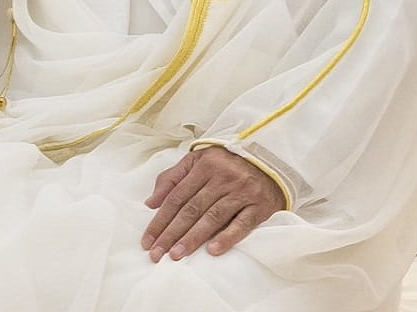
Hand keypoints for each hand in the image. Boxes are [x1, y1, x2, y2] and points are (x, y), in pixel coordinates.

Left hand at [141, 147, 285, 262]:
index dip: (160, 220)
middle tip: (157, 254)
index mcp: (205, 165)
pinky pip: (242, 224)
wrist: (269, 161)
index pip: (177, 197)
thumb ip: (172, 178)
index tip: (148, 241)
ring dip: (193, 238)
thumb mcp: (198, 161)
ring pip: (213, 217)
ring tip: (177, 255)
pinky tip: (212, 251)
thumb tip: (150, 203)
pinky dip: (227, 237)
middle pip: (192, 209)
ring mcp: (242, 192)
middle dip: (171, 233)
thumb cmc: (227, 164)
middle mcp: (223, 177)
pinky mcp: (260, 206)